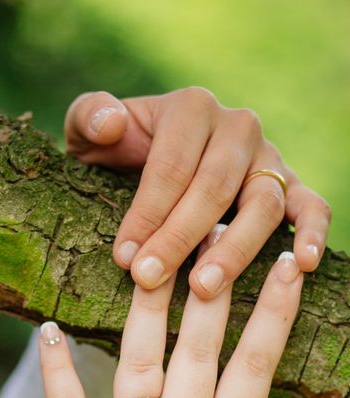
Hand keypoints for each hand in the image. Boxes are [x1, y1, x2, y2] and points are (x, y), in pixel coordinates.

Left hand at [38, 231, 303, 397]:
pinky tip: (45, 328)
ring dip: (146, 308)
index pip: (258, 365)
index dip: (275, 311)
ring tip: (148, 256)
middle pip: (199, 348)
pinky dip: (55, 369)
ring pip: (140, 361)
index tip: (287, 266)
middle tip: (212, 230)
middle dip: (211, 286)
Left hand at [65, 88, 330, 297]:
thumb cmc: (114, 147)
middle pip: (214, 187)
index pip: (171, 167)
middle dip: (179, 238)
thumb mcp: (88, 128)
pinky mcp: (287, 183)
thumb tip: (111, 124)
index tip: (124, 257)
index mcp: (190, 108)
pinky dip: (312, 232)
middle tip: (149, 279)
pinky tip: (303, 266)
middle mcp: (236, 127)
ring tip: (204, 288)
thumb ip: (90, 117)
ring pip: (262, 202)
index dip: (147, 214)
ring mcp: (267, 155)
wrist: (144, 153)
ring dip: (234, 249)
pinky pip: (311, 205)